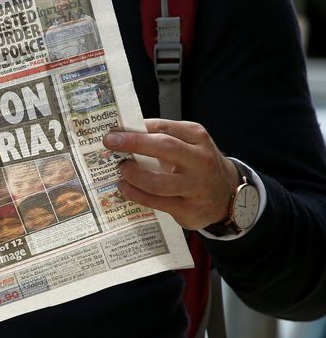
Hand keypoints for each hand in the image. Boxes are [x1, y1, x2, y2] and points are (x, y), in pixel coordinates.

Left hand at [102, 119, 238, 229]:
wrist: (227, 195)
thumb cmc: (197, 165)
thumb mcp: (188, 145)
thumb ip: (162, 138)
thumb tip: (124, 133)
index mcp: (197, 137)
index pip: (163, 127)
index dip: (136, 129)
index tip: (114, 130)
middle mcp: (200, 160)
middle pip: (164, 148)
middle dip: (133, 143)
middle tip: (110, 142)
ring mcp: (196, 186)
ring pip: (157, 181)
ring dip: (132, 175)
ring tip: (121, 170)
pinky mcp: (188, 209)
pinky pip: (156, 201)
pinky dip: (136, 194)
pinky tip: (125, 188)